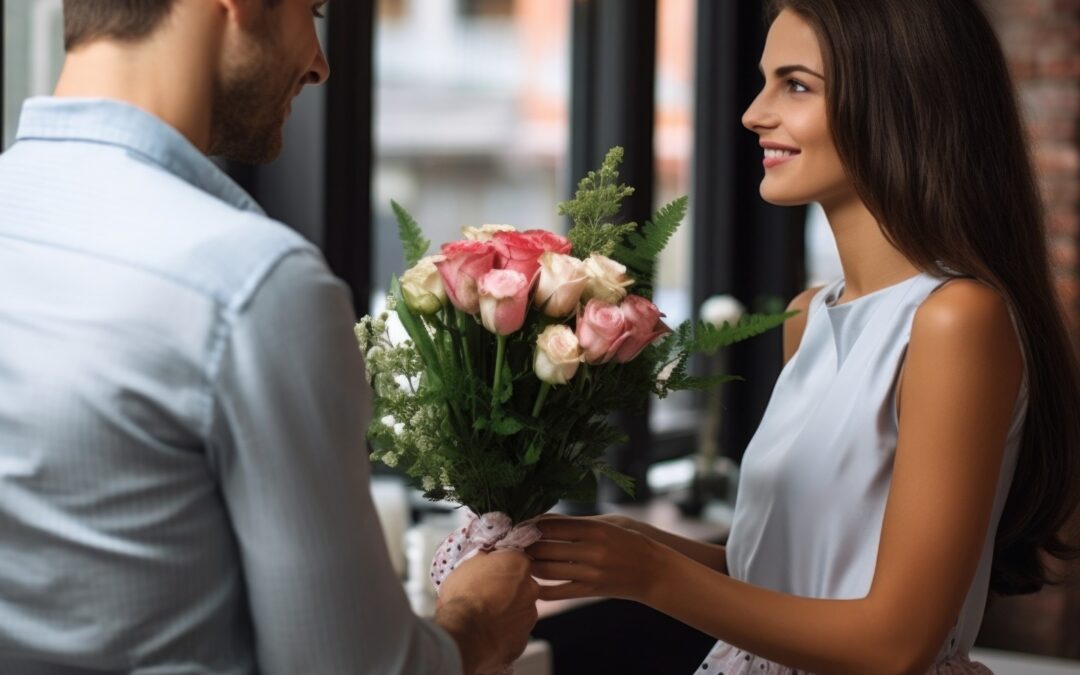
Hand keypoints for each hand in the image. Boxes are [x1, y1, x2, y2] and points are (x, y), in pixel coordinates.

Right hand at [437, 550, 538, 673]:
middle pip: (521, 586)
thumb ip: (484, 560)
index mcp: (519, 565)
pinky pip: (514, 634)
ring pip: (519, 611)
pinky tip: (486, 633)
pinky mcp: (523, 640)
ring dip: (506, 612)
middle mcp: (531, 589)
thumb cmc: (463, 596)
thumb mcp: (467, 565)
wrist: (463, 634)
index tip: (488, 574)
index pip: (515, 561)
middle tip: (485, 596)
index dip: (500, 567)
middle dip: (507, 590)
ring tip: (483, 618)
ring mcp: (529, 616)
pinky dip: (503, 633)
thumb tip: (485, 558)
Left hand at [525, 516, 664, 603]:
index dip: (530, 524)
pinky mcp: (591, 591)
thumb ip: (576, 523)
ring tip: (518, 559)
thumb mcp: (608, 522)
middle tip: (511, 542)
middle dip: (524, 545)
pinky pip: (559, 592)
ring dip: (529, 565)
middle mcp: (592, 551)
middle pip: (545, 547)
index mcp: (596, 529)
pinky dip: (542, 589)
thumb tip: (542, 519)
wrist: (655, 571)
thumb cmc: (629, 541)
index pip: (552, 525)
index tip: (517, 523)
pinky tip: (530, 584)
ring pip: (548, 570)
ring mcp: (592, 574)